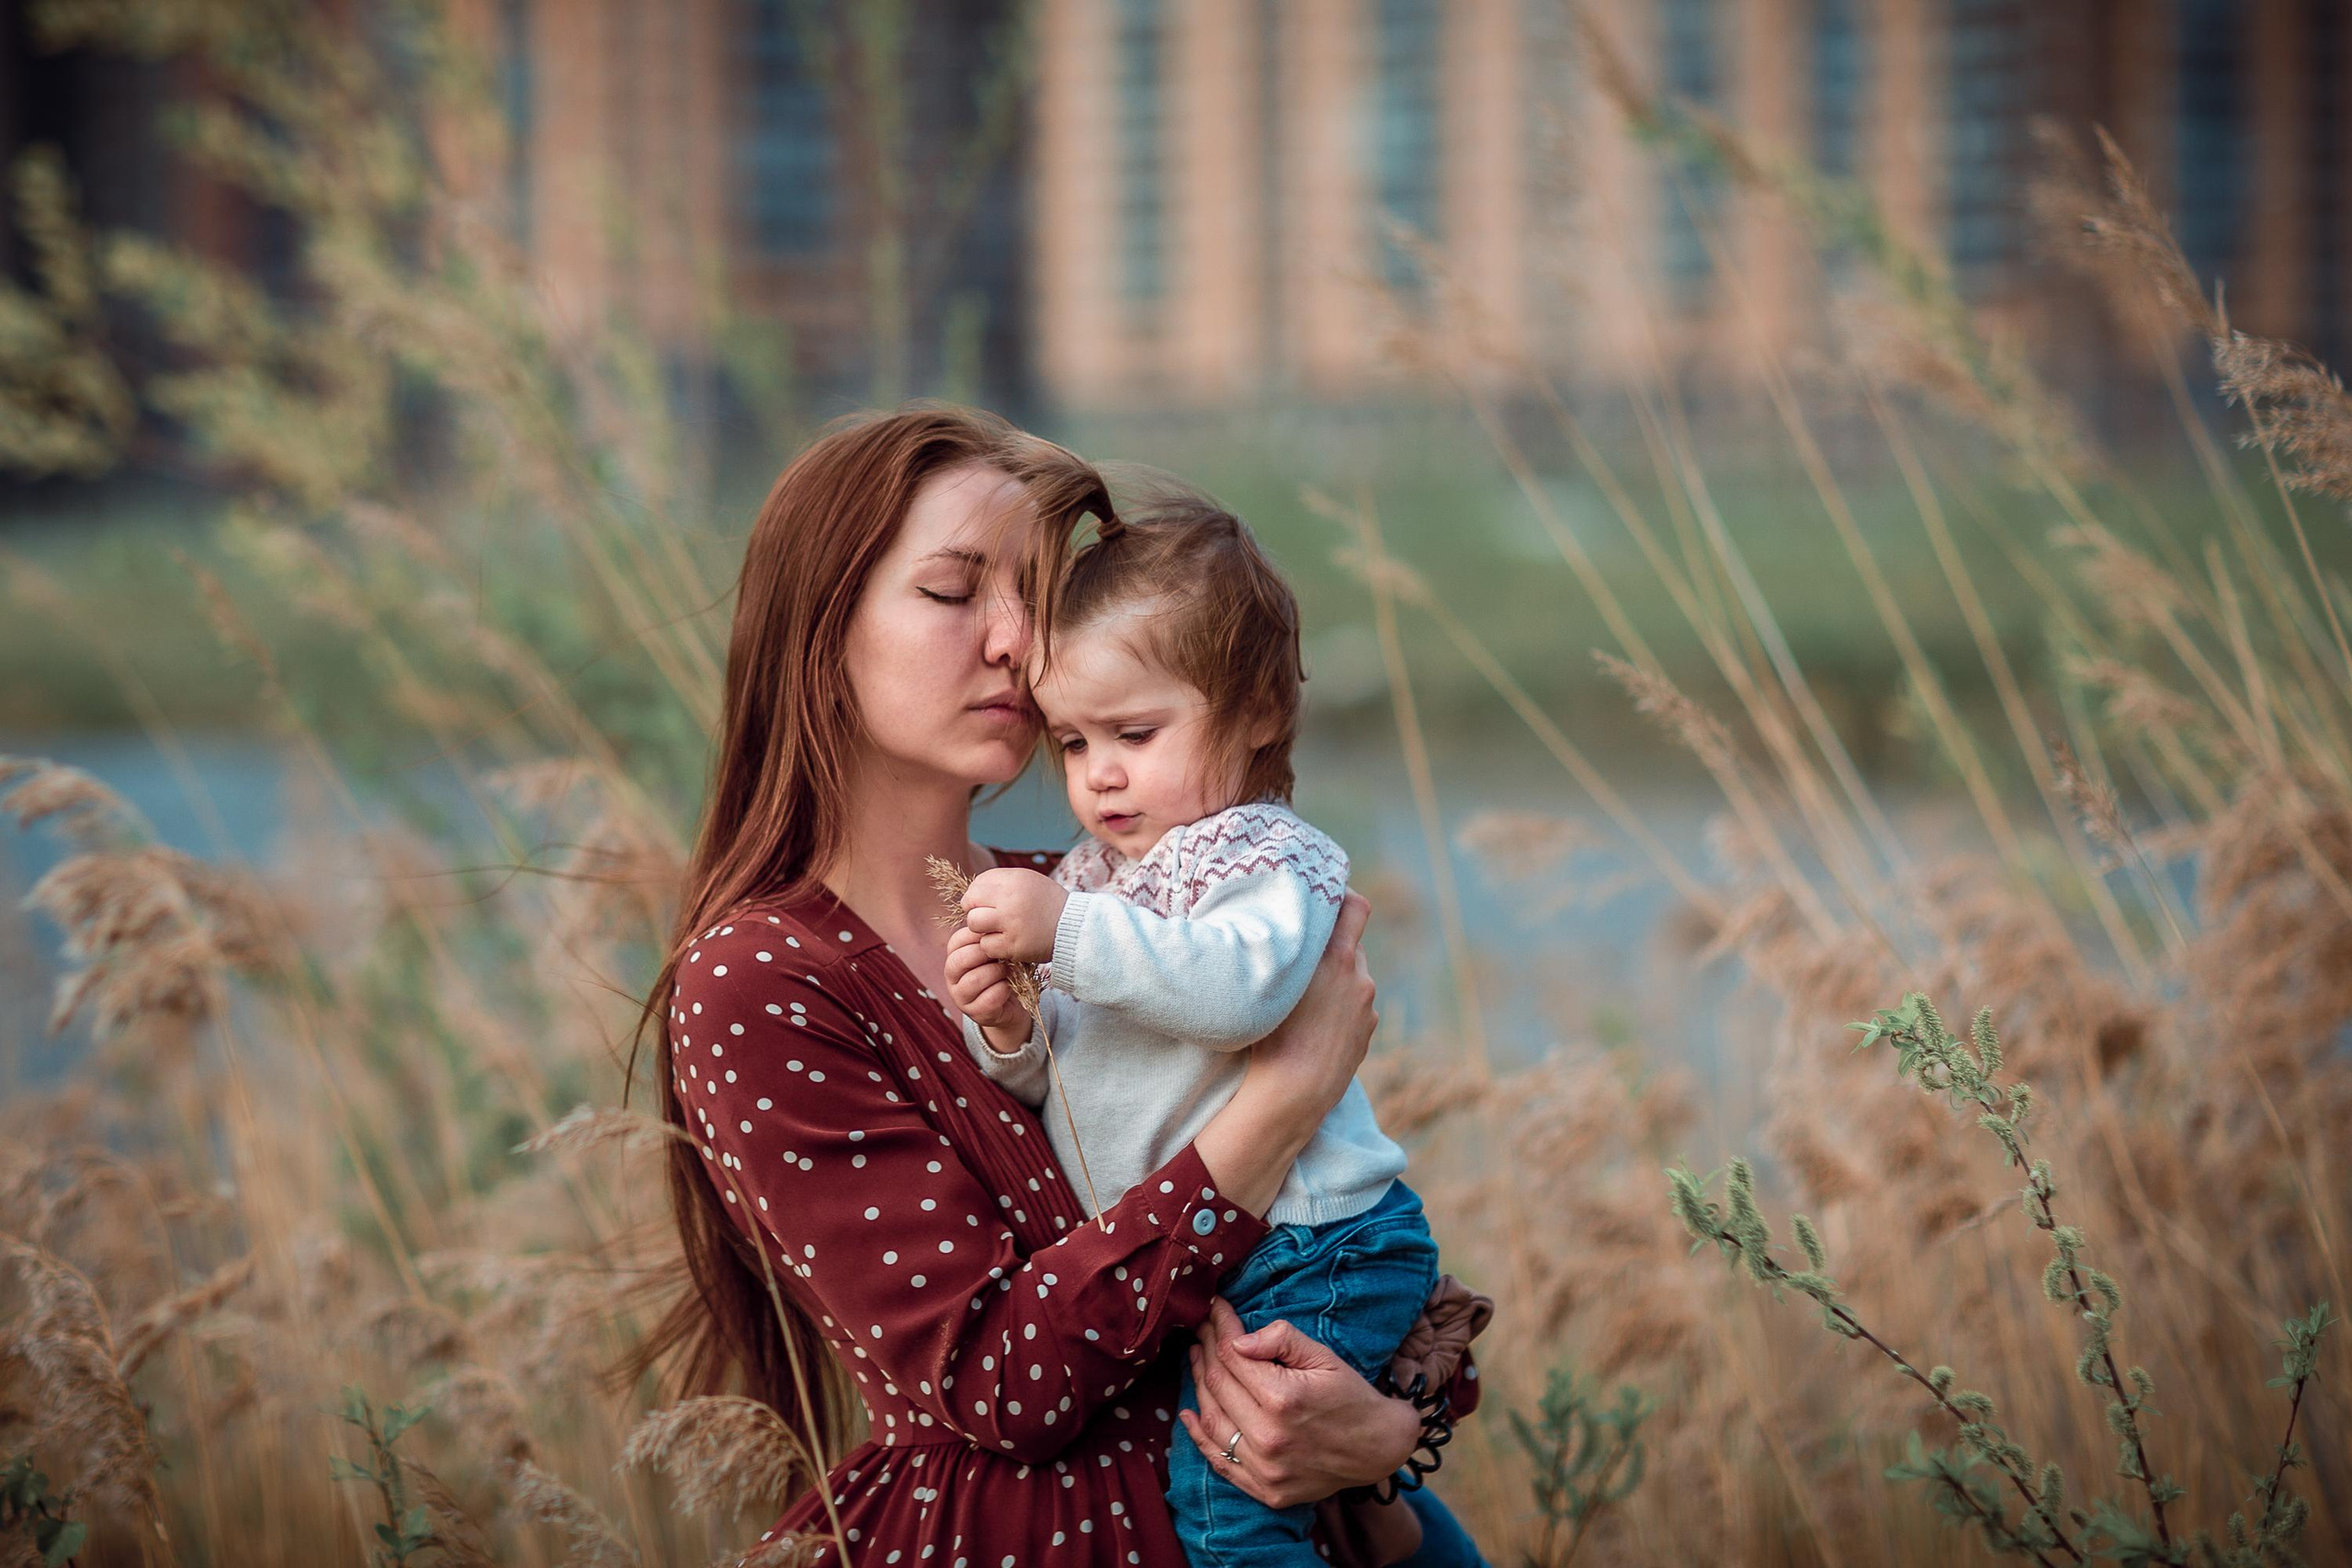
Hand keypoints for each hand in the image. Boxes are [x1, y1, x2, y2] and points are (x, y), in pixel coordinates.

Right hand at [944, 924, 1029, 1049]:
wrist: (1010, 1003)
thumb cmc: (1001, 969)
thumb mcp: (994, 951)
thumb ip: (989, 938)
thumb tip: (994, 918)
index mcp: (954, 956)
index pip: (956, 941)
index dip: (978, 936)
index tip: (998, 935)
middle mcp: (952, 977)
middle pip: (959, 960)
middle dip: (985, 954)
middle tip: (1003, 954)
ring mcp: (960, 997)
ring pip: (973, 980)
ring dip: (996, 972)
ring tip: (1009, 970)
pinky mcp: (975, 1014)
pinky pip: (989, 999)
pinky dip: (1003, 990)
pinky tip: (1009, 987)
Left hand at [960, 866, 1066, 964]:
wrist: (1075, 929)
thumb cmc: (1048, 904)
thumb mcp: (1029, 881)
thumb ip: (1002, 882)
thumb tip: (971, 892)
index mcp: (1015, 879)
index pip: (977, 884)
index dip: (976, 896)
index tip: (985, 905)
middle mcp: (1012, 898)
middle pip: (970, 902)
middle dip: (976, 912)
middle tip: (989, 919)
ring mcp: (1012, 923)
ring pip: (974, 924)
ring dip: (982, 930)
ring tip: (998, 931)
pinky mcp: (1014, 945)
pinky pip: (986, 946)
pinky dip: (994, 947)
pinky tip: (1008, 943)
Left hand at [1178, 1297, 1420, 1506]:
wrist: (1379, 1448)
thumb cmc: (1351, 1396)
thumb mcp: (1324, 1357)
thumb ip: (1282, 1339)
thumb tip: (1238, 1340)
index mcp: (1283, 1398)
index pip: (1233, 1355)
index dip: (1219, 1328)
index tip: (1214, 1308)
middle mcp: (1268, 1437)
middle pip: (1218, 1385)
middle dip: (1206, 1350)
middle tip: (1202, 1330)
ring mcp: (1265, 1469)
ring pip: (1213, 1421)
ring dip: (1199, 1386)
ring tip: (1196, 1359)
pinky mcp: (1265, 1490)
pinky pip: (1221, 1462)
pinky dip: (1199, 1437)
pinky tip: (1189, 1413)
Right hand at [1237, 889, 1375, 1118]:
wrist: (1293, 1093)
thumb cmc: (1268, 1036)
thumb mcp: (1272, 981)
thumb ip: (1292, 949)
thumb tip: (1291, 929)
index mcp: (1336, 958)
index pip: (1355, 906)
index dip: (1343, 896)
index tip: (1325, 897)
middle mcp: (1358, 977)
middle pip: (1349, 943)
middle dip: (1330, 946)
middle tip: (1301, 954)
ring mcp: (1366, 1005)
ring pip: (1351, 977)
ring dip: (1333, 979)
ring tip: (1303, 999)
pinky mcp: (1367, 1029)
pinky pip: (1354, 1004)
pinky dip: (1339, 1006)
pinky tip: (1314, 1025)